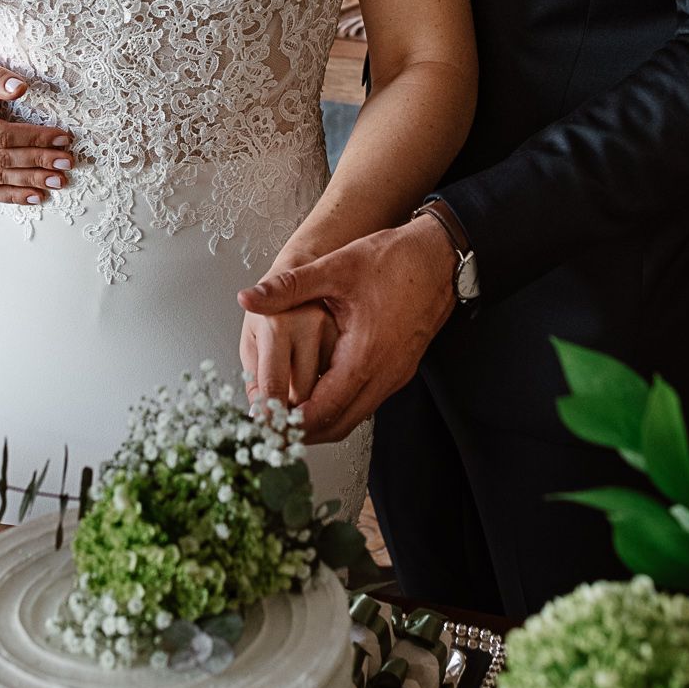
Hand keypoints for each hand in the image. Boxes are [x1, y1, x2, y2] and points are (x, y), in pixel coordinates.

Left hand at [237, 216, 457, 443]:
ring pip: (354, 416)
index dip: (291, 424)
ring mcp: (396, 375)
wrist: (440, 256)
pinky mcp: (401, 368)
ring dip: (322, 419)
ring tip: (288, 412)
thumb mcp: (335, 267)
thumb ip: (289, 287)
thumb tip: (247, 297)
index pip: (323, 412)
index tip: (265, 424)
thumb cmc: (395, 260)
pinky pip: (367, 400)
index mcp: (365, 357)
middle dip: (303, 431)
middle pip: (339, 425)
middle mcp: (384, 375)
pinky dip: (341, 404)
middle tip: (271, 427)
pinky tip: (320, 388)